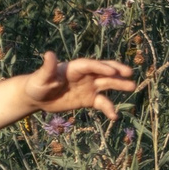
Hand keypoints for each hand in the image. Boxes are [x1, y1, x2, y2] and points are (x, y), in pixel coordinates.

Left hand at [23, 52, 139, 119]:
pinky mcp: (88, 99)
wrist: (36, 98)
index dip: (101, 67)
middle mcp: (84, 75)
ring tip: (132, 87)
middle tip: (129, 73)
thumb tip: (49, 54)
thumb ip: (47, 67)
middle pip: (103, 71)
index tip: (113, 71)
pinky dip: (109, 108)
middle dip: (116, 71)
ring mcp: (88, 87)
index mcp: (74, 68)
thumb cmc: (37, 84)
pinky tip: (114, 116)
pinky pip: (102, 103)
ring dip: (119, 85)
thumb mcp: (41, 77)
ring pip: (107, 84)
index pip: (90, 65)